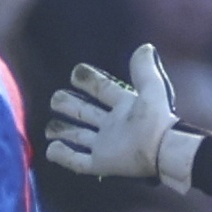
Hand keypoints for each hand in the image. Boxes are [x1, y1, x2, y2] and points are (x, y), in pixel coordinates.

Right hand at [45, 45, 195, 186]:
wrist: (162, 150)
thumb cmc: (157, 119)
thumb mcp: (152, 88)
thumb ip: (145, 68)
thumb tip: (145, 47)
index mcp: (125, 107)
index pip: (103, 90)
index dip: (89, 81)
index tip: (75, 73)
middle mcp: (113, 126)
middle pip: (87, 114)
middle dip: (70, 106)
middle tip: (55, 98)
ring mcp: (106, 146)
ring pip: (79, 138)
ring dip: (64, 131)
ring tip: (49, 127)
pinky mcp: (101, 163)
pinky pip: (78, 162)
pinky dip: (63, 156)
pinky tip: (51, 149)